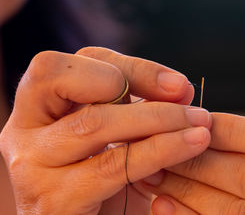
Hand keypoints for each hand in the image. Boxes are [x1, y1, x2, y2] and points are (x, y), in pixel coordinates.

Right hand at [0, 47, 211, 214]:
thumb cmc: (107, 179)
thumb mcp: (118, 135)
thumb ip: (138, 107)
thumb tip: (180, 89)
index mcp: (37, 108)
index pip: (73, 64)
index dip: (130, 67)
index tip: (177, 84)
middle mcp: (24, 133)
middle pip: (67, 82)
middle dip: (139, 84)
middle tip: (188, 99)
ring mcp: (32, 169)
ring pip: (95, 124)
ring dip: (158, 119)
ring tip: (200, 123)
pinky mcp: (54, 203)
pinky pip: (113, 166)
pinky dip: (159, 151)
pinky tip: (190, 146)